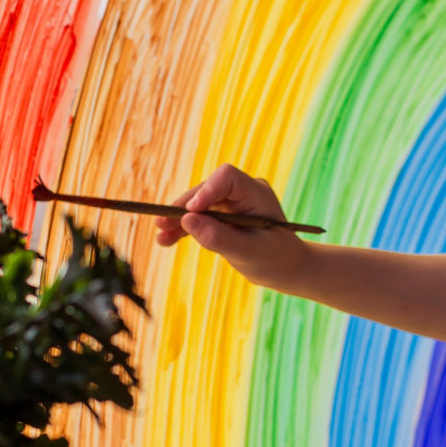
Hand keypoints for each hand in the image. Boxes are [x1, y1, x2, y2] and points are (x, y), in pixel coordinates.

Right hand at [154, 164, 309, 287]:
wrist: (285, 268)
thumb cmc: (274, 260)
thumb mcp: (247, 253)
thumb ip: (218, 237)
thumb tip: (186, 221)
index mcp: (257, 193)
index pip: (227, 178)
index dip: (206, 191)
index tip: (190, 211)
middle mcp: (243, 192)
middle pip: (207, 190)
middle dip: (184, 208)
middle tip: (162, 224)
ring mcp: (232, 202)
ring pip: (198, 204)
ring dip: (179, 220)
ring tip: (160, 236)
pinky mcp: (222, 215)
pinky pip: (199, 217)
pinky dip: (184, 229)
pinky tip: (165, 240)